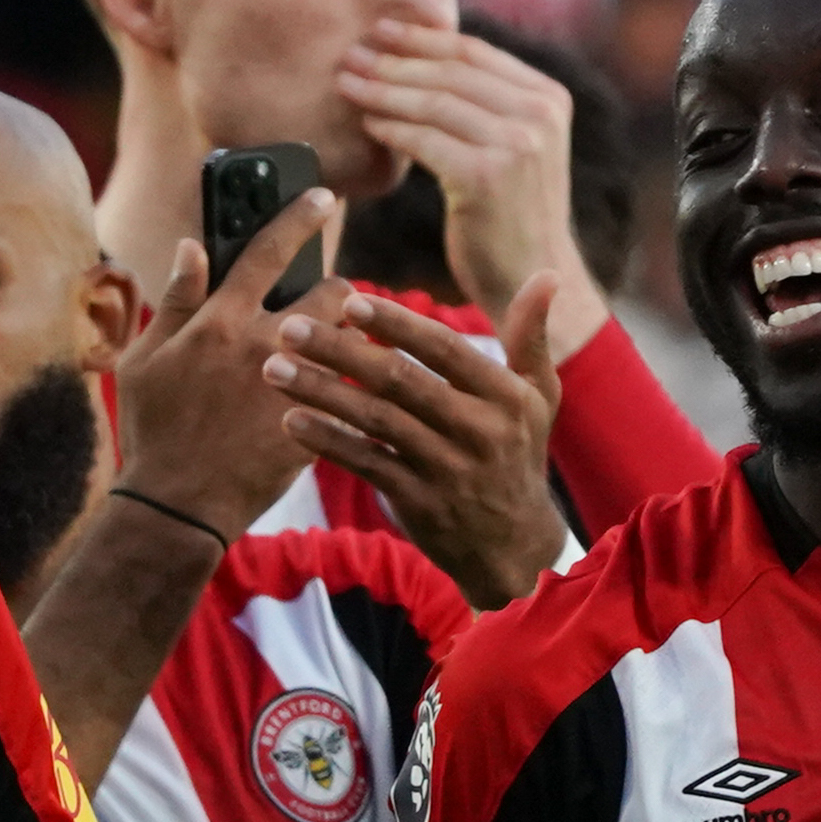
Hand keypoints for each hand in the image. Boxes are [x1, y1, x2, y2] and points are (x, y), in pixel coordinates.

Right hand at [107, 188, 348, 541]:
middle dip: (338, 291)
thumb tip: (192, 246)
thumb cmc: (152, 429)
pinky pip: (354, 393)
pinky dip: (353, 387)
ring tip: (337, 349)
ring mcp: (298, 389)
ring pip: (355, 342)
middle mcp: (266, 347)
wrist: (177, 506)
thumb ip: (174, 299)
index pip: (270, 250)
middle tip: (330, 302)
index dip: (300, 216)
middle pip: (334, 293)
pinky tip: (343, 395)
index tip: (323, 197)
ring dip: (351, 338)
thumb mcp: (144, 359)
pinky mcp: (318, 427)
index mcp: (221, 322)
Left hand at [272, 274, 565, 604]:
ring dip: (321, 392)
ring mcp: (448, 470)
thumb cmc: (518, 454)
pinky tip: (291, 420)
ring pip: (376, 422)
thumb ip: (532, 337)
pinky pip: (367, 465)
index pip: (444, 350)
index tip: (349, 301)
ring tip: (274, 368)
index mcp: (506, 396)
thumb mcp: (538, 397)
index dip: (396, 325)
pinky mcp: (420, 503)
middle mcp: (480, 432)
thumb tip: (547, 275)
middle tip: (288, 327)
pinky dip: (329, 442)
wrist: (515, 547)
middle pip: (401, 382)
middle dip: (340, 351)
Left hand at [337, 20, 608, 356]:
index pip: (475, 52)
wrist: (532, 281)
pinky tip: (366, 123)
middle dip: (394, 60)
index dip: (422, 37)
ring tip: (347, 82)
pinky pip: (424, 139)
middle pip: (451, 71)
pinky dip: (390, 127)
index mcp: (549, 97)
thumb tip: (426, 55)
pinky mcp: (485, 177)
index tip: (381, 30)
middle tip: (350, 53)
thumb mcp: (516, 146)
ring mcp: (517, 144)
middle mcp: (539, 114)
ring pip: (434, 102)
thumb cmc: (511, 215)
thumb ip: (489, 103)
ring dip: (382, 89)